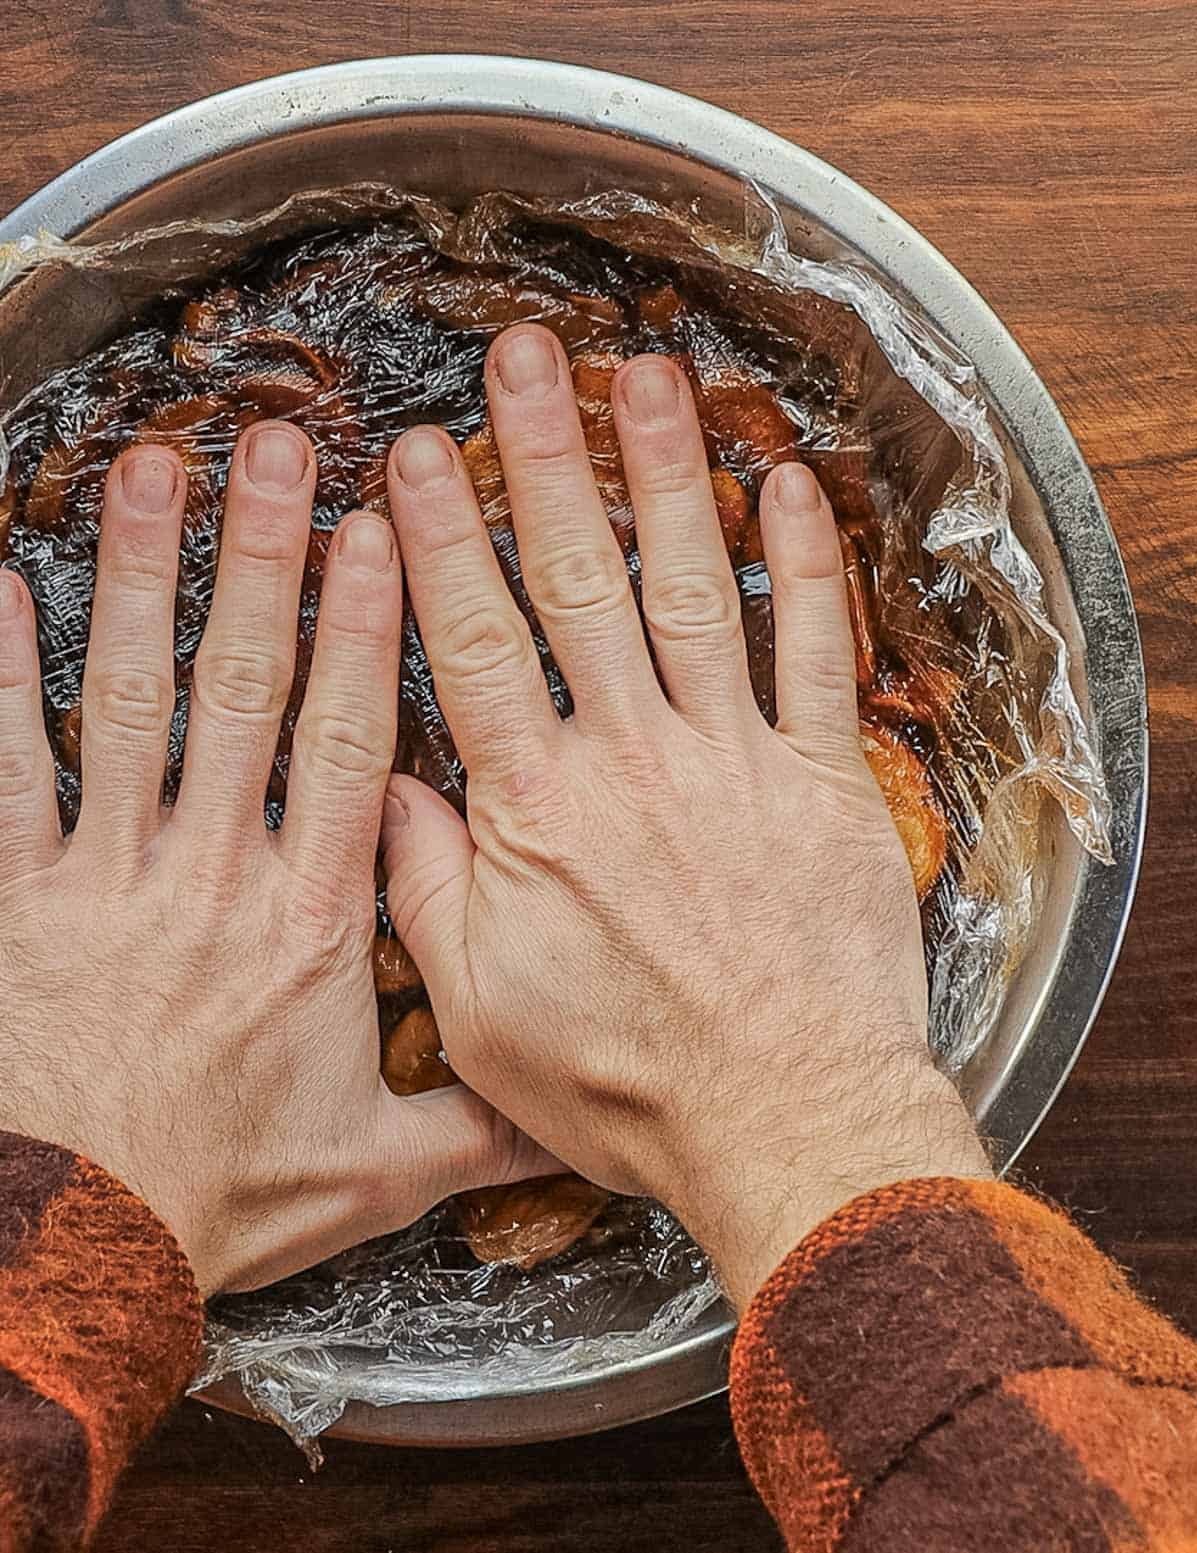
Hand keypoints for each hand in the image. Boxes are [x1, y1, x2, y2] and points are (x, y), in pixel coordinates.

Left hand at [0, 423, 551, 1295]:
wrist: (78, 1243)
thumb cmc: (224, 1196)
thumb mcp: (377, 1172)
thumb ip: (480, 1121)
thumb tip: (580, 1112)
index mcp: (311, 920)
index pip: (344, 744)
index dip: (361, 633)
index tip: (374, 536)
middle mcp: (216, 872)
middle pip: (243, 690)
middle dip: (261, 560)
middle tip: (275, 447)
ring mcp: (110, 875)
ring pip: (133, 703)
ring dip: (146, 579)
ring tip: (155, 470)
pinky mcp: (18, 897)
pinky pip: (7, 770)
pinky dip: (1, 679)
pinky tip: (2, 587)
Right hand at [382, 327, 988, 1309]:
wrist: (784, 1118)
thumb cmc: (630, 1082)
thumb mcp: (481, 1013)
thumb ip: (426, 894)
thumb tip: (392, 796)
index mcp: (538, 809)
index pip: (474, 641)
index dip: (440, 539)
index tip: (416, 455)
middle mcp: (631, 757)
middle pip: (579, 580)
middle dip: (547, 457)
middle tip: (526, 358)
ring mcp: (732, 759)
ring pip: (692, 587)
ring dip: (668, 473)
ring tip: (645, 376)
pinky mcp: (821, 781)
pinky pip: (812, 654)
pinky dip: (806, 566)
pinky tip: (788, 487)